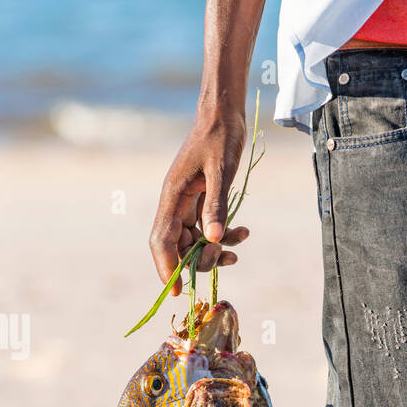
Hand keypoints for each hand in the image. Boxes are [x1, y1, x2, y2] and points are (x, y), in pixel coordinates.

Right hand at [150, 109, 249, 292]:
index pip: (161, 241)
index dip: (166, 268)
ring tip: (238, 245)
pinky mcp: (202, 200)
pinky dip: (225, 234)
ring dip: (216, 249)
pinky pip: (209, 228)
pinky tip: (244, 233)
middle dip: (200, 259)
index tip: (177, 292)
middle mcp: (176, 203)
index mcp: (172, 196)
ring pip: (196, 240)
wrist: (224, 113)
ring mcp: (188, 203)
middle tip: (225, 258)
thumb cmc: (220, 136)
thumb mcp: (221, 171)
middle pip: (179, 246)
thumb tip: (212, 241)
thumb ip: (217, 205)